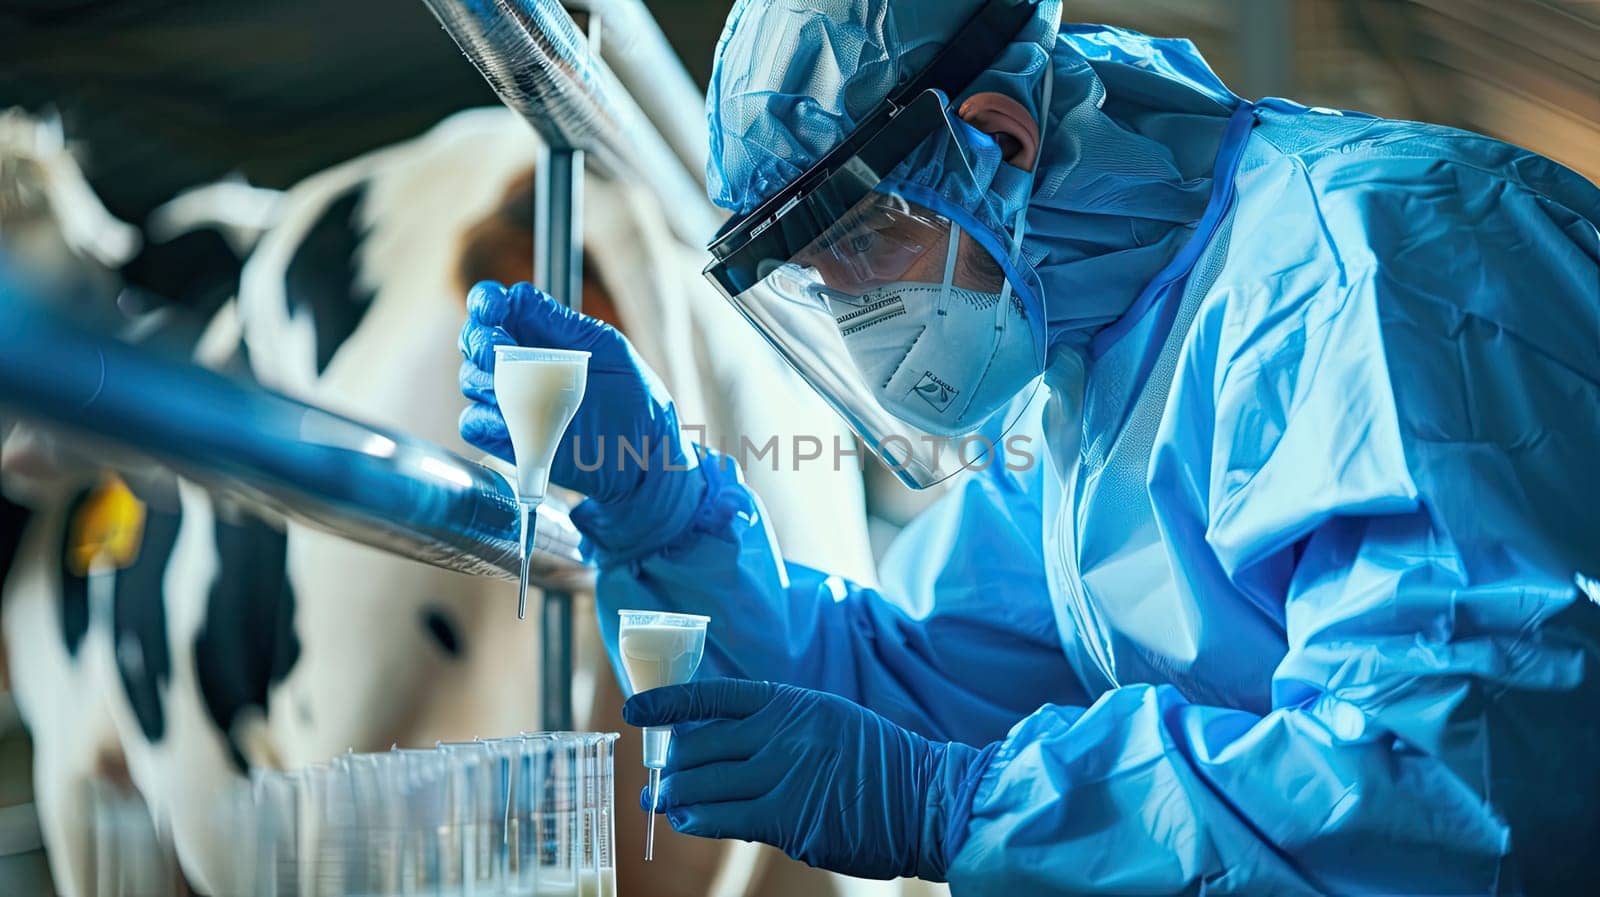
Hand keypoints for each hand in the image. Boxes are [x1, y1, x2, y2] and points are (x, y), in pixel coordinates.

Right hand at [459, 281, 704, 552]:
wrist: (644, 456)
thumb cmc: (635, 397)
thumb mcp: (608, 348)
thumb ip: (564, 324)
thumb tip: (520, 298)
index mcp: (541, 332)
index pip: (497, 306)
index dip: (486, 303)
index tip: (492, 310)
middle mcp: (519, 363)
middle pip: (474, 341)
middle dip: (478, 341)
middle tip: (497, 350)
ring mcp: (512, 401)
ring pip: (472, 380)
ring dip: (485, 380)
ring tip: (518, 391)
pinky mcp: (509, 437)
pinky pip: (475, 423)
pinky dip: (485, 421)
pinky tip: (513, 424)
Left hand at [624, 679, 997, 880]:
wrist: (925, 800)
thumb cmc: (875, 764)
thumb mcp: (826, 720)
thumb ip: (775, 726)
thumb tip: (715, 744)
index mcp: (791, 702)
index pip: (714, 696)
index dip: (668, 703)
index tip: (635, 711)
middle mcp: (784, 733)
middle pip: (702, 745)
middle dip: (671, 765)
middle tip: (656, 781)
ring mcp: (786, 775)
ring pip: (707, 784)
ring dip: (676, 795)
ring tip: (663, 803)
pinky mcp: (790, 818)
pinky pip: (725, 818)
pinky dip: (698, 819)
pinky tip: (687, 820)